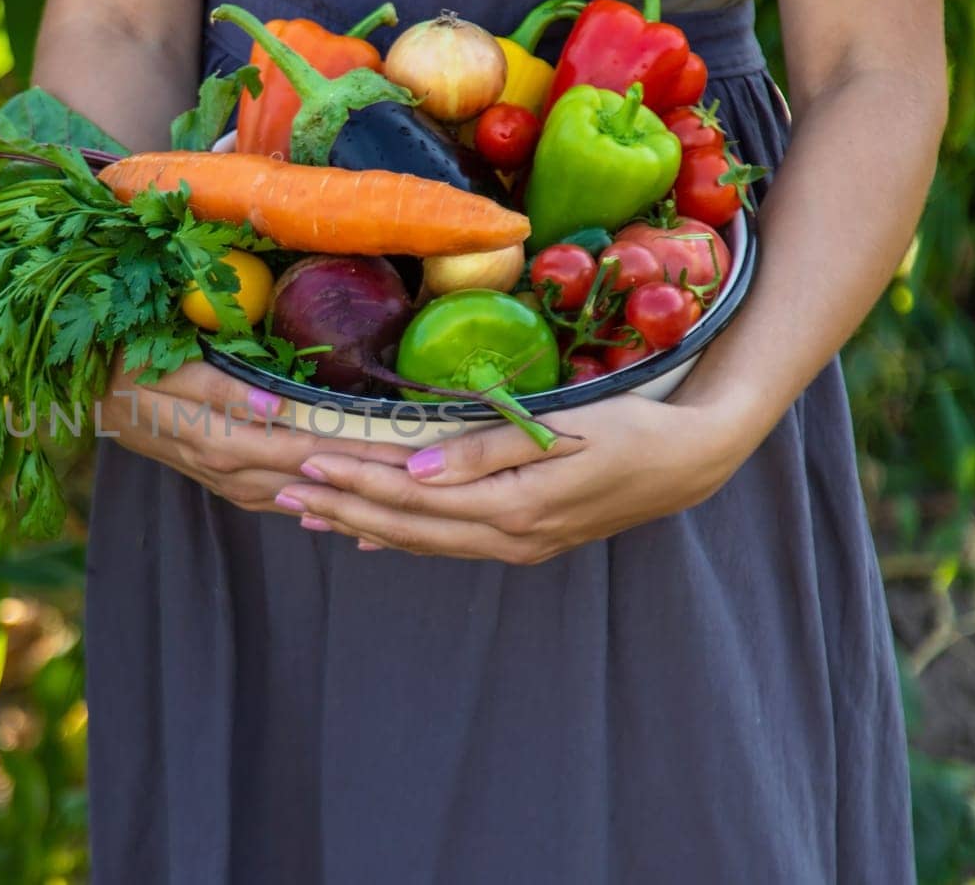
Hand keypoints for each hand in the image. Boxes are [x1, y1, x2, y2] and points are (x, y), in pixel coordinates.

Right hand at [100, 358, 410, 513]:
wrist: (81, 389)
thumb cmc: (125, 361)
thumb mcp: (166, 364)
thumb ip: (222, 387)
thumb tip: (278, 407)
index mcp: (218, 440)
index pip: (306, 449)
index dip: (356, 452)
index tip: (406, 448)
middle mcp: (227, 471)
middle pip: (312, 479)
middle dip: (368, 478)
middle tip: (424, 472)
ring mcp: (225, 482)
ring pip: (299, 498)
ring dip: (348, 498)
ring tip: (400, 492)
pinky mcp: (223, 482)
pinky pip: (279, 501)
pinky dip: (316, 506)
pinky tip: (347, 507)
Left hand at [271, 392, 761, 561]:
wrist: (690, 462)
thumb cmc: (631, 430)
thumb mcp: (565, 430)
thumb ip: (487, 451)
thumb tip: (414, 471)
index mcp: (513, 507)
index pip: (413, 497)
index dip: (355, 480)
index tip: (306, 462)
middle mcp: (507, 537)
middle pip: (406, 525)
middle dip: (341, 506)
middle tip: (284, 491)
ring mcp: (516, 545)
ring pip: (422, 540)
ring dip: (362, 524)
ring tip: (309, 511)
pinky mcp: (524, 540)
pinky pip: (447, 544)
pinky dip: (402, 538)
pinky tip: (369, 534)